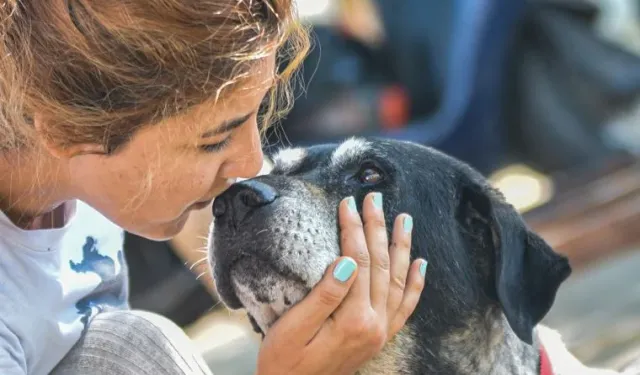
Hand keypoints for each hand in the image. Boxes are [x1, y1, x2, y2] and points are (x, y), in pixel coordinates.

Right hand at [256, 192, 427, 374]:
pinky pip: (405, 307)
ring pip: (399, 280)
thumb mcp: (293, 328)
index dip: (353, 229)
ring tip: (404, 219)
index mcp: (353, 319)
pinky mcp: (380, 337)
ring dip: (402, 247)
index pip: (358, 261)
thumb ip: (324, 295)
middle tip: (374, 198)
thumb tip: (347, 261)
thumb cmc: (284, 362)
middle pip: (381, 265)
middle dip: (377, 228)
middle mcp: (374, 325)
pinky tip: (421, 264)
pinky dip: (415, 283)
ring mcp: (381, 332)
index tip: (348, 203)